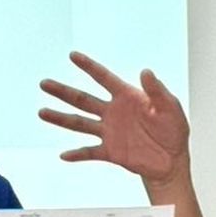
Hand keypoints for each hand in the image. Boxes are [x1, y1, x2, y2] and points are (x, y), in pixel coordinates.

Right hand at [38, 52, 189, 184]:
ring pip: (80, 123)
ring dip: (61, 118)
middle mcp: (113, 112)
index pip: (104, 78)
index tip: (72, 55)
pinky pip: (90, 152)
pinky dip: (77, 154)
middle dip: (63, 91)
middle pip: (83, 99)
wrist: (172, 161)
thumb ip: (158, 91)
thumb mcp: (171, 108)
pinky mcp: (110, 152)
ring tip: (42, 112)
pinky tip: (63, 155)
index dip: (88, 66)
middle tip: (44, 83)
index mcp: (127, 97)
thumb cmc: (173, 130)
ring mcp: (109, 132)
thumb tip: (145, 71)